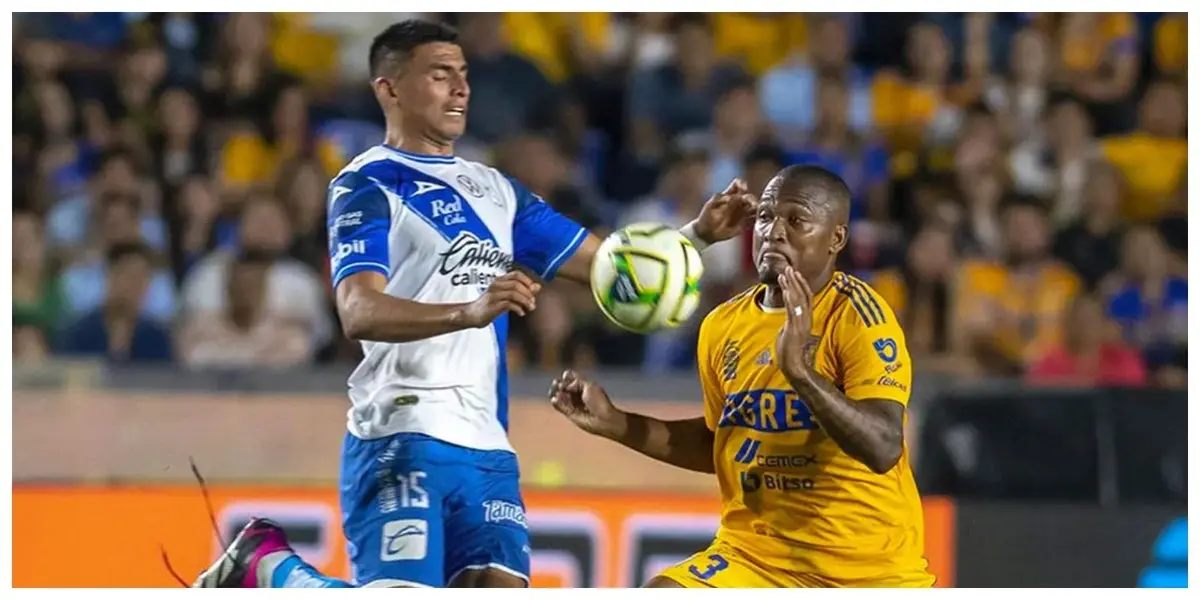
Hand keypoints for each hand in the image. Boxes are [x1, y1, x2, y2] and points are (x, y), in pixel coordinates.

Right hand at [461, 271, 540, 326]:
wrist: (472, 315)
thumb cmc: (491, 305)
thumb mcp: (508, 296)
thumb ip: (522, 291)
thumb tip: (538, 286)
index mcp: (500, 280)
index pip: (516, 274)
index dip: (527, 281)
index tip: (533, 291)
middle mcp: (496, 285)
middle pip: (516, 284)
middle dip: (528, 293)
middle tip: (533, 302)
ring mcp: (493, 295)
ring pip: (514, 293)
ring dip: (525, 301)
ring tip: (530, 308)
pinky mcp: (492, 305)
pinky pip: (509, 304)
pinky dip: (518, 308)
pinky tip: (521, 313)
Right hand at [549, 369, 624, 438]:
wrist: (602, 418)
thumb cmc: (599, 401)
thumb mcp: (589, 385)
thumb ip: (576, 382)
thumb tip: (565, 385)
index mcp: (585, 386)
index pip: (572, 379)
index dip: (567, 376)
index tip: (565, 375)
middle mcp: (578, 395)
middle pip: (564, 387)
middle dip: (559, 384)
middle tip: (557, 383)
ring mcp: (574, 405)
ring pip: (560, 396)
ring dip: (556, 392)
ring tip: (556, 391)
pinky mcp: (570, 414)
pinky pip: (559, 407)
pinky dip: (556, 402)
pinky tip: (555, 399)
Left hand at [689, 178, 756, 244]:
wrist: (706, 233)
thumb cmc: (706, 217)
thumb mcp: (710, 205)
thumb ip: (720, 199)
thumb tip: (733, 197)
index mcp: (729, 196)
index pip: (738, 185)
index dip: (742, 184)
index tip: (744, 188)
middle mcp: (737, 203)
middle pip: (749, 196)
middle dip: (751, 198)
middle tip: (752, 203)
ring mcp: (741, 213)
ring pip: (754, 207)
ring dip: (756, 208)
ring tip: (755, 210)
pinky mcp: (744, 223)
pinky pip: (753, 219)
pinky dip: (756, 218)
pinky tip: (755, 218)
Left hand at [775, 266, 813, 380]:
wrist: (792, 364)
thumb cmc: (789, 349)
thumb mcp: (790, 330)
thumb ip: (791, 320)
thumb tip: (789, 314)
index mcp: (806, 318)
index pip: (807, 297)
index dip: (802, 284)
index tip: (794, 273)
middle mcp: (806, 319)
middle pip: (804, 295)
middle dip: (796, 281)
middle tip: (788, 268)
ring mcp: (802, 324)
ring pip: (799, 300)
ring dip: (792, 286)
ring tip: (785, 274)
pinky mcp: (796, 329)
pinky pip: (794, 311)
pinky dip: (791, 299)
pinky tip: (786, 290)